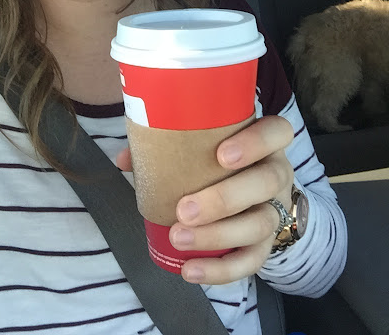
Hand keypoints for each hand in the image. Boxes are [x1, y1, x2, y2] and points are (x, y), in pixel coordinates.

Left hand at [117, 115, 293, 284]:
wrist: (252, 194)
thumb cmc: (218, 160)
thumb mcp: (203, 145)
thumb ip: (167, 145)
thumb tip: (126, 158)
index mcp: (264, 141)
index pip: (276, 132)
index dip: (254, 143)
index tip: (221, 155)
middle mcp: (276, 172)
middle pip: (266, 182)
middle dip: (224, 198)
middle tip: (185, 209)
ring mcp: (276, 208)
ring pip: (261, 223)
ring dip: (218, 235)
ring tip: (179, 238)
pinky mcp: (268, 243)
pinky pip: (253, 260)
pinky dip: (222, 269)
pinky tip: (191, 270)